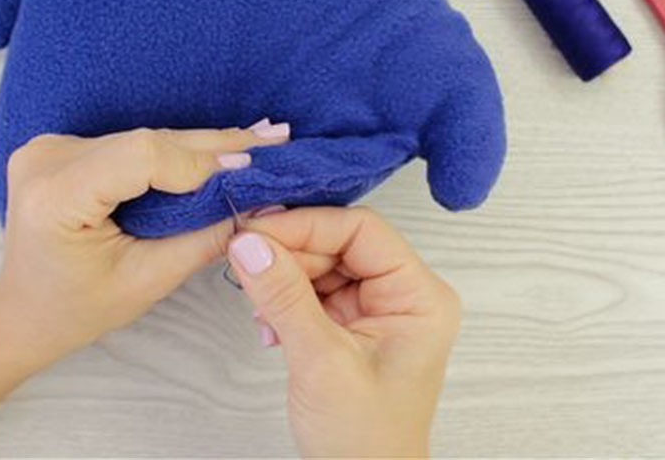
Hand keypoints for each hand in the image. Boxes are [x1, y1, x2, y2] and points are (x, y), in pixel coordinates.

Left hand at [0, 123, 288, 370]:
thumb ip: (200, 240)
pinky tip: (218, 145)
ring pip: (143, 138)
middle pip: (145, 140)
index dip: (200, 160)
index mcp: (55, 196)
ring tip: (259, 142)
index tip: (254, 167)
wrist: (24, 311)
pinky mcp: (63, 147)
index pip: (140, 157)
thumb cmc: (77, 308)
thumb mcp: (145, 281)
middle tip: (275, 141)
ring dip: (200, 145)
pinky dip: (174, 149)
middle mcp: (46, 159)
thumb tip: (257, 206)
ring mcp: (50, 147)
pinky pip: (129, 143)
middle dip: (214, 146)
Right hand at [226, 207, 459, 457]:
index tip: (255, 231)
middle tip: (245, 261)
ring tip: (260, 307)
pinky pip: (313, 290)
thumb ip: (285, 297)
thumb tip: (250, 243)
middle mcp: (403, 295)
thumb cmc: (365, 440)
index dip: (306, 226)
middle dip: (290, 254)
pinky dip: (285, 300)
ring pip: (321, 264)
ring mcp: (376, 310)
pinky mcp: (351, 325)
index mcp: (419, 297)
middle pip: (338, 243)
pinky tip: (270, 324)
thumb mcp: (321, 362)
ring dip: (283, 279)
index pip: (361, 231)